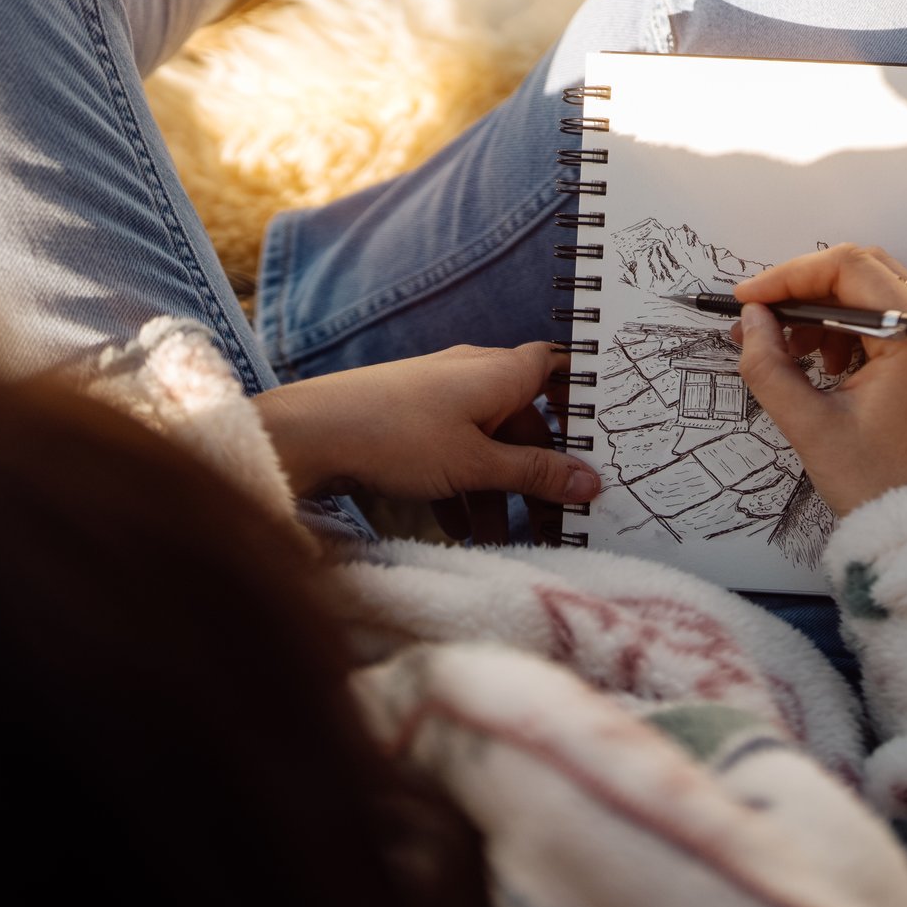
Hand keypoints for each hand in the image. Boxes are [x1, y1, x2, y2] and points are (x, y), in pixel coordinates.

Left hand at [251, 343, 599, 543]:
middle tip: (554, 518)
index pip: (557, 369)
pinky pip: (453, 454)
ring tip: (499, 538)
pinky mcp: (411, 421)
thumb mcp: (476, 465)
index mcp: (500, 373)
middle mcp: (473, 377)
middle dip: (538, 472)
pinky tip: (460, 530)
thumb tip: (590, 481)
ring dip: (498, 491)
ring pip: (487, 445)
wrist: (309, 434)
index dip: (580, 398)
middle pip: (524, 422)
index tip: (597, 440)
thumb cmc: (397, 435)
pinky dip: (463, 488)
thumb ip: (536, 474)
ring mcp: (440, 398)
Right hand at [731, 244, 906, 517]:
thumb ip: (769, 365)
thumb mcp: (810, 425)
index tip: (747, 300)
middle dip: (804, 291)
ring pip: (873, 292)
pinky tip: (824, 364)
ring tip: (792, 351)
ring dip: (824, 310)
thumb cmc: (878, 485)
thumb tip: (751, 319)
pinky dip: (847, 328)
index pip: (848, 267)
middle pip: (862, 271)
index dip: (788, 276)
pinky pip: (887, 320)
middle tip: (762, 321)